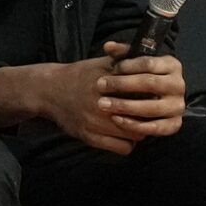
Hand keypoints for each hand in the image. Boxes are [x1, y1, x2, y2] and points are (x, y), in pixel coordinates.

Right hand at [0, 44, 184, 154]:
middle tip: (149, 114)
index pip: (142, 98)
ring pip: (134, 135)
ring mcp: (95, 124)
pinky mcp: (89, 138)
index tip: (155, 99)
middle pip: (141, 118)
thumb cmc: (80, 74)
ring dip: (139, 131)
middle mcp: (102, 106)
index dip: (152, 99)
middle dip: (148, 117)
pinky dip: (127, 144)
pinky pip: (121, 148)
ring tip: (137, 124)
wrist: (50, 90)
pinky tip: (125, 135)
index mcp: (109, 85)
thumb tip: (148, 57)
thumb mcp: (103, 62)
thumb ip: (125, 58)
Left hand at [97, 40, 185, 142]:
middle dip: (122, 85)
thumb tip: (108, 46)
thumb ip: (122, 54)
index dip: (128, 66)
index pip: (149, 63)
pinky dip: (134, 125)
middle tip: (100, 85)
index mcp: (172, 65)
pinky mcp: (174, 124)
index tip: (111, 69)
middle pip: (150, 83)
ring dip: (125, 106)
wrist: (160, 100)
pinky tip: (116, 119)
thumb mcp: (135, 63)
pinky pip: (154, 127)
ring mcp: (178, 106)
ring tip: (103, 104)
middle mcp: (178, 85)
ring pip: (151, 107)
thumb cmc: (142, 77)